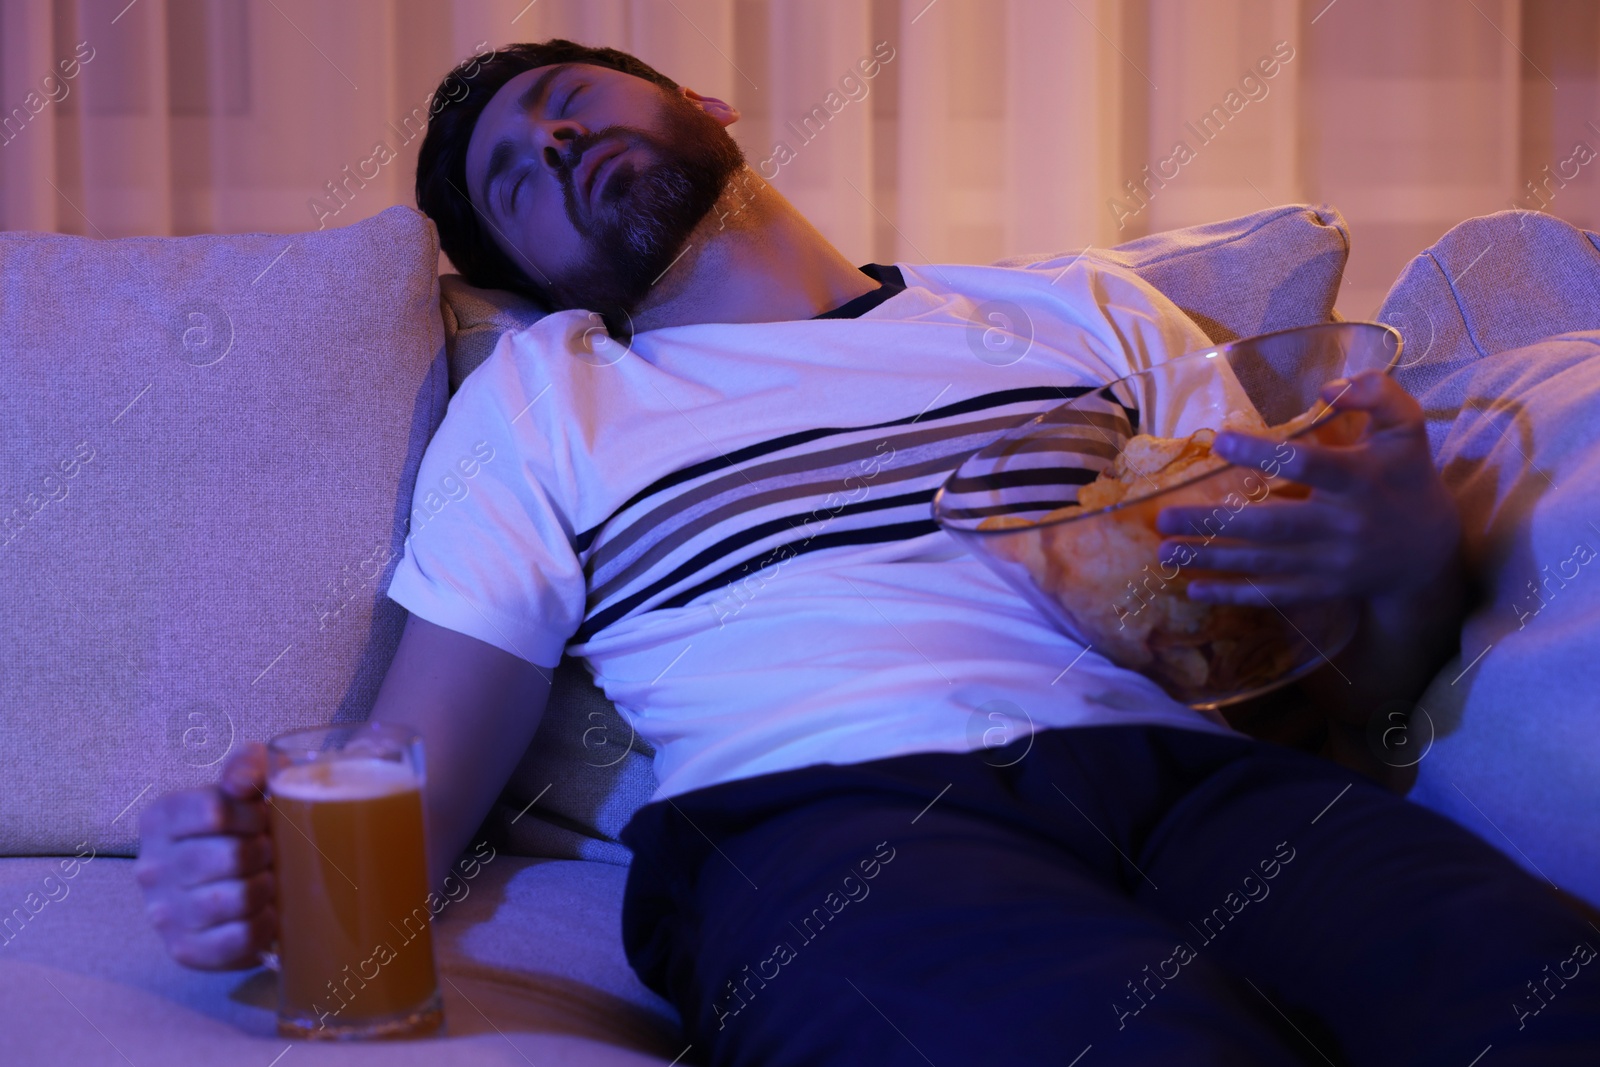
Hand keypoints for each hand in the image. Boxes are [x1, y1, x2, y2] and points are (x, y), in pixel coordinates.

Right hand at [134, 742, 276, 969]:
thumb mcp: (239, 789)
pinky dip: (265, 923)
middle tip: (268, 853)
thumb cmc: (237, 831)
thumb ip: (245, 767)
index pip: (216, 811)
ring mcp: (164, 913)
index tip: (261, 819)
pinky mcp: (185, 950)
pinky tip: (264, 911)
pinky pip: (239, 939)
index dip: (254, 815)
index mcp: (159, 819)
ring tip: (266, 879)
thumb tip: (245, 779)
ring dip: (266, 887)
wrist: (224, 886)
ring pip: (238, 898)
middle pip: (233, 856)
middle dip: (265, 852)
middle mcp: (151, 867)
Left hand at [1153, 370, 1460, 605]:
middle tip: (1164, 515)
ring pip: (1264, 563)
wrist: (1429, 551)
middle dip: (1215, 523)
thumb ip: (1379, 395)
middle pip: (1272, 525)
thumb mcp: (1407, 429)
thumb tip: (1328, 387)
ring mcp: (1330, 563)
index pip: (1308, 465)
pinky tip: (1193, 590)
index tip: (1219, 441)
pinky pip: (1273, 594)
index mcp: (1361, 479)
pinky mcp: (1322, 589)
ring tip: (1165, 552)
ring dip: (1211, 559)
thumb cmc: (1407, 477)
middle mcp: (1343, 525)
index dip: (1263, 454)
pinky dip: (1233, 595)